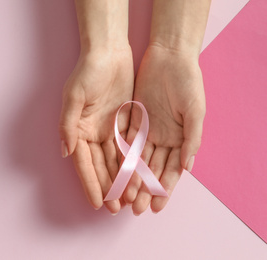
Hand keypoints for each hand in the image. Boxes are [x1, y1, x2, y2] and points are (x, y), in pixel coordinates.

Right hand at [59, 47, 133, 213]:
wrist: (109, 53)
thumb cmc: (87, 72)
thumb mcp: (74, 97)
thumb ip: (68, 125)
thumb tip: (66, 152)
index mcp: (77, 130)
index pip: (83, 163)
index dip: (90, 184)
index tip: (96, 203)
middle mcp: (91, 134)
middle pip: (100, 166)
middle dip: (107, 188)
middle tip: (115, 208)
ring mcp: (108, 130)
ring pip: (115, 161)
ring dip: (120, 180)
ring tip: (128, 199)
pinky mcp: (124, 124)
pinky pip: (128, 147)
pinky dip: (131, 163)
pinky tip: (137, 177)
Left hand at [123, 44, 205, 214]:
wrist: (169, 57)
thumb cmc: (188, 82)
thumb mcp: (195, 111)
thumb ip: (192, 139)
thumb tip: (187, 167)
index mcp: (180, 139)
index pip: (171, 170)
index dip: (164, 189)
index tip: (156, 207)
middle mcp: (163, 138)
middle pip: (152, 169)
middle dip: (144, 189)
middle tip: (135, 209)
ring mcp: (147, 130)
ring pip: (137, 160)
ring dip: (132, 178)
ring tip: (124, 197)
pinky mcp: (132, 119)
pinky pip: (126, 142)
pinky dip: (122, 158)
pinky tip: (116, 173)